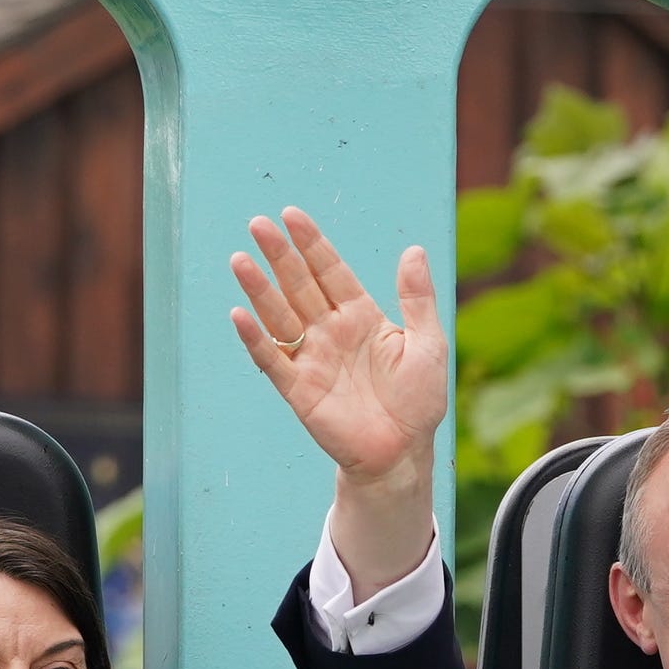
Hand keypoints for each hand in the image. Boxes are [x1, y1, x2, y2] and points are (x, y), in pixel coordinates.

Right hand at [230, 210, 444, 596]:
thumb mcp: (428, 344)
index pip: (331, 272)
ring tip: (240, 260)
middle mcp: (331, 332)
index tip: (292, 215)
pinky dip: (256, 340)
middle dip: (280, 256)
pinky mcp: (299, 390)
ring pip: (280, 316)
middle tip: (258, 225)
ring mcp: (313, 359)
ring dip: (260, 290)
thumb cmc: (419, 401)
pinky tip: (241, 315)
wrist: (403, 453)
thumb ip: (417, 299)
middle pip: (300, 286)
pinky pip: (273, 361)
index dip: (312, 244)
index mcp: (361, 316)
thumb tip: (414, 250)